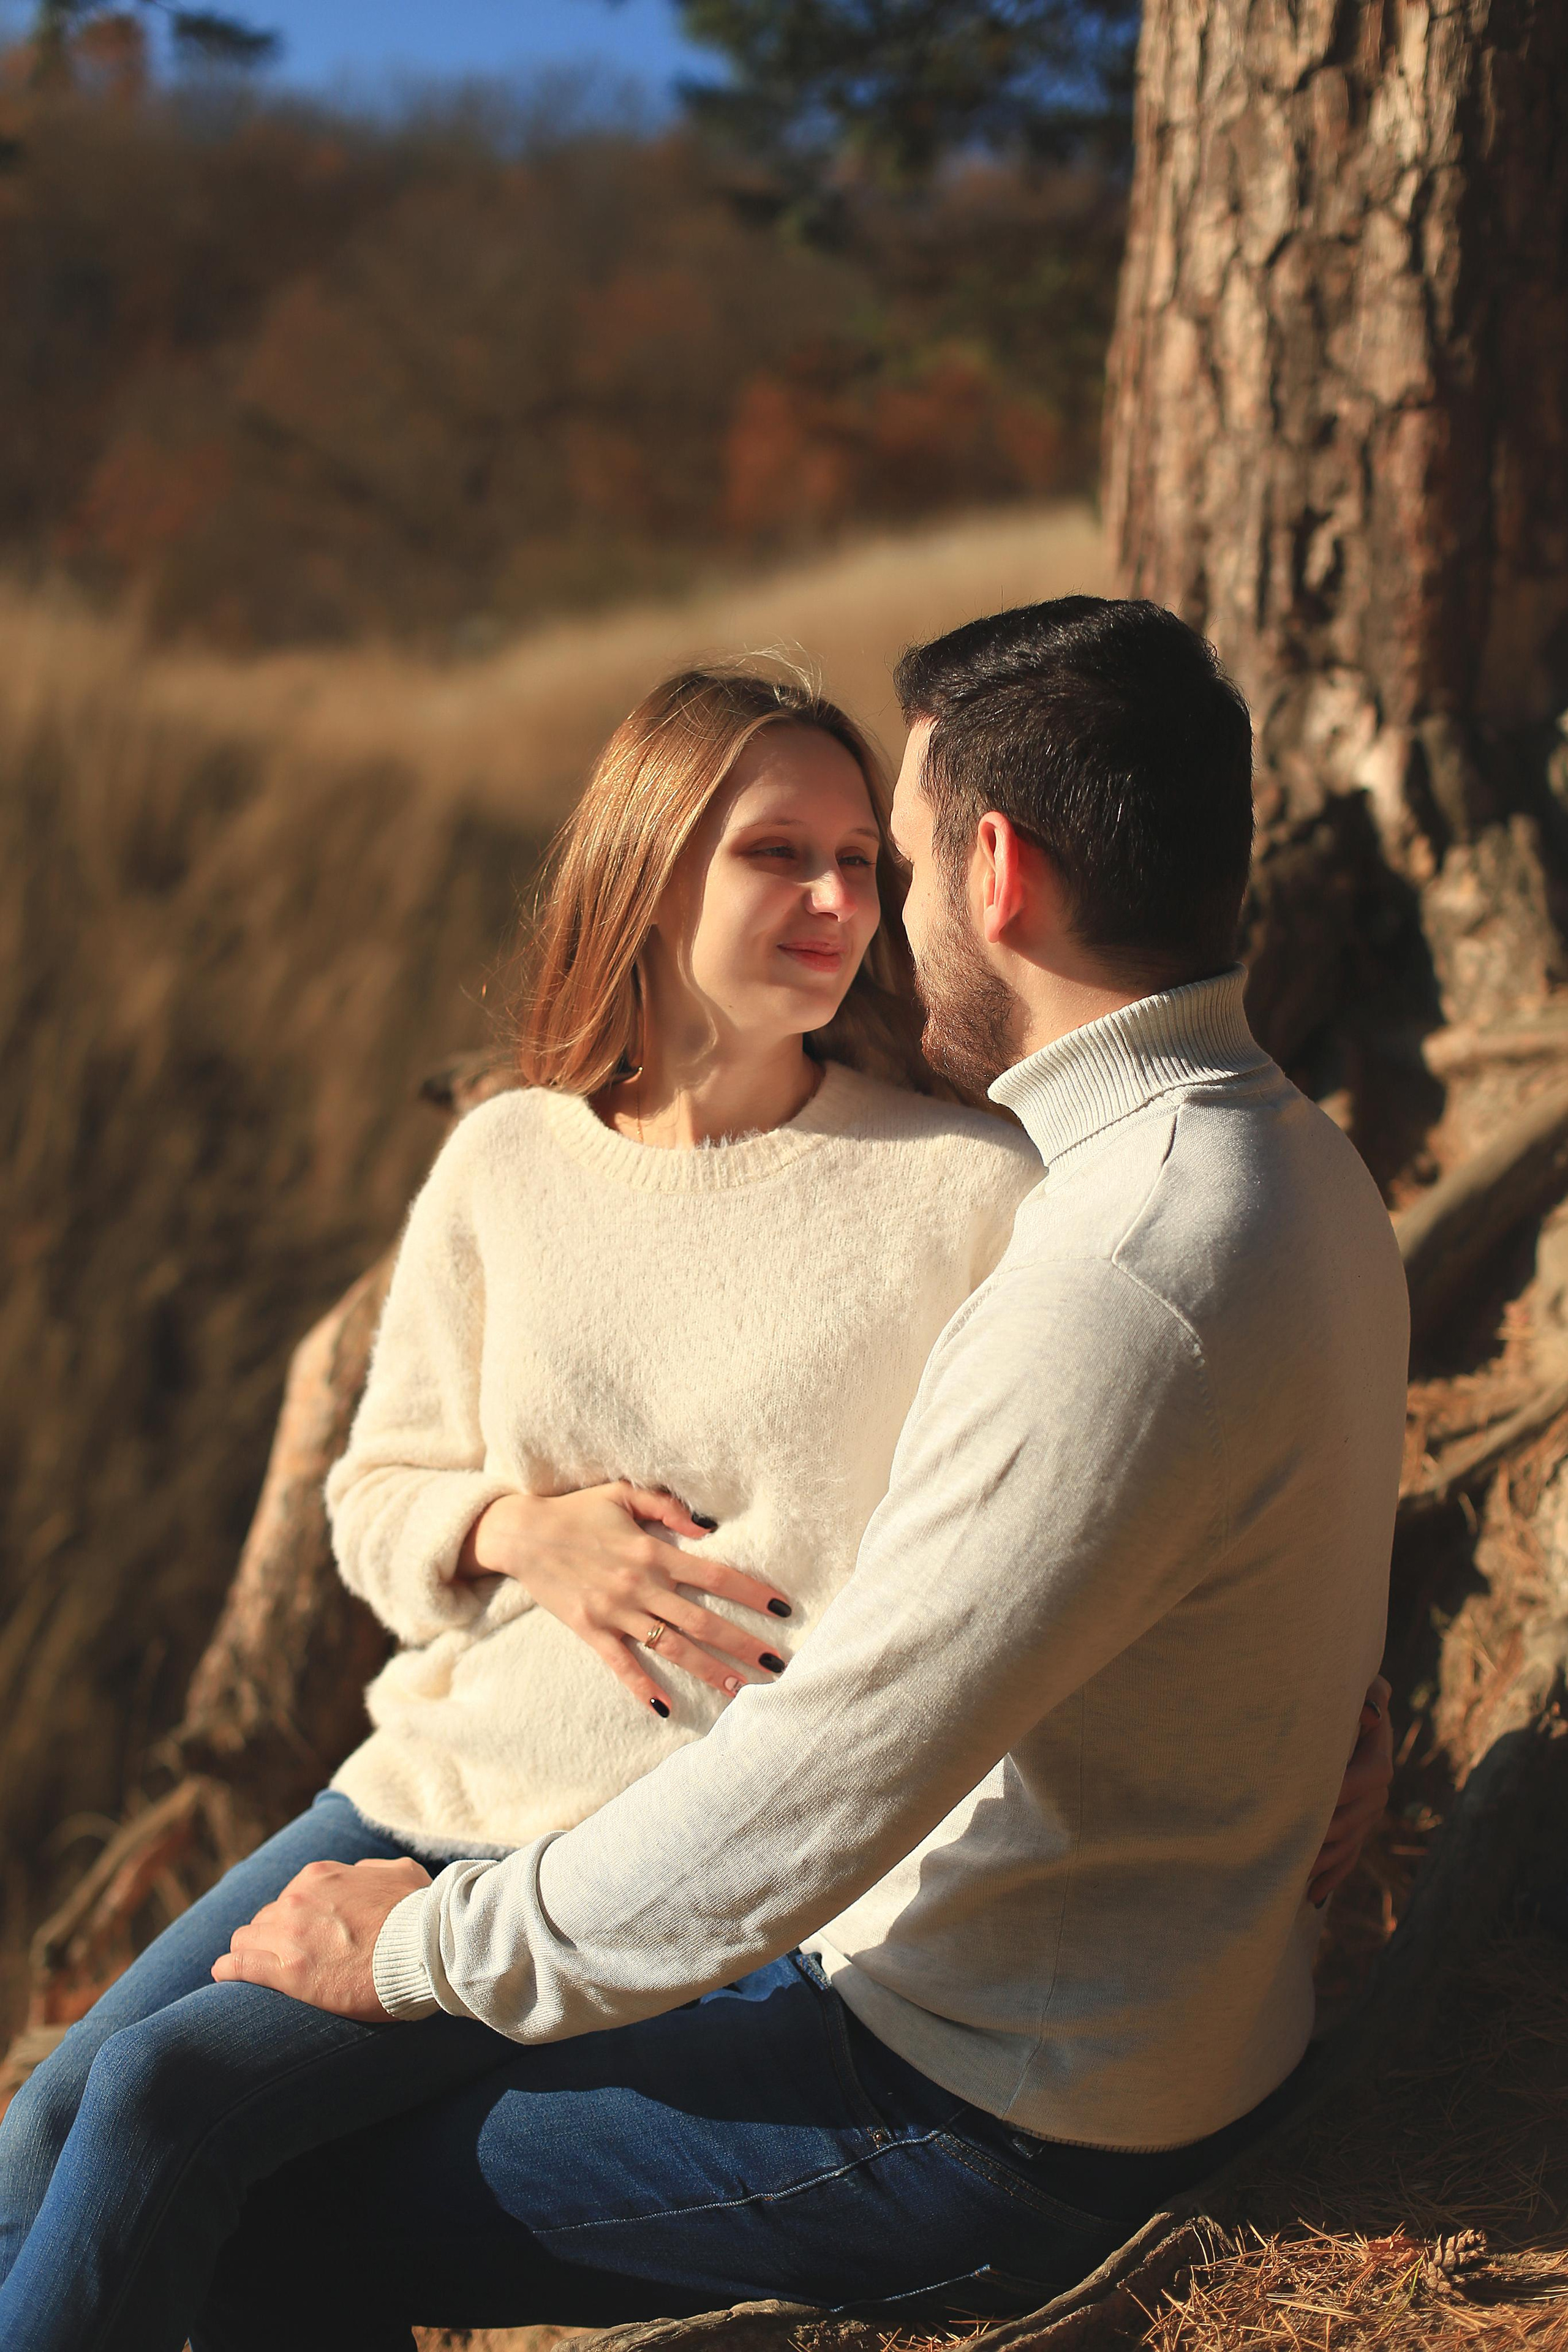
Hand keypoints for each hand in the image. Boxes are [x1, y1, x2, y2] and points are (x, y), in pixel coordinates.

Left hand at [210, 1857, 430, 2017]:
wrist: (426, 1947)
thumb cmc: (419, 1913)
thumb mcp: (400, 1873)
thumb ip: (372, 1871)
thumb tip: (361, 1874)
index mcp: (320, 1876)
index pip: (289, 1895)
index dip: (295, 1917)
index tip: (304, 1933)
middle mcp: (297, 1899)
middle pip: (265, 1918)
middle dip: (272, 1935)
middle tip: (286, 1956)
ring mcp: (289, 1935)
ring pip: (246, 1940)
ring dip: (251, 1952)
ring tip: (254, 1969)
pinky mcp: (287, 1973)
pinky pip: (238, 1966)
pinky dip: (229, 1969)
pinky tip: (225, 1974)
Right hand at [459, 1482, 793, 1714]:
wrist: (522, 1535)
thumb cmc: (577, 1510)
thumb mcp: (623, 1494)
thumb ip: (668, 1508)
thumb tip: (708, 1526)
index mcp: (653, 1551)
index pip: (715, 1575)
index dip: (751, 1592)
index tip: (782, 1608)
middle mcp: (641, 1585)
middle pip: (703, 1621)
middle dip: (743, 1644)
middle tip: (777, 1665)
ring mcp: (616, 1612)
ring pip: (671, 1647)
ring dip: (708, 1670)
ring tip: (740, 1690)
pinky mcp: (592, 1631)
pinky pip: (622, 1665)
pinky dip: (644, 1687)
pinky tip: (667, 1708)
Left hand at [1309, 1675, 1392, 1906]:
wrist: (1344, 1713)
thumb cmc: (1339, 1692)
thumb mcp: (1357, 1686)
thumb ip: (1371, 1692)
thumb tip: (1374, 1705)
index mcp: (1377, 1752)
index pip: (1373, 1775)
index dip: (1346, 1787)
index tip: (1319, 1795)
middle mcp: (1377, 1788)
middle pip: (1359, 1817)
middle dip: (1329, 1832)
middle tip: (1296, 1844)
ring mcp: (1368, 1811)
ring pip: (1352, 1842)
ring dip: (1326, 1860)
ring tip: (1297, 1875)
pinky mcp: (1355, 1827)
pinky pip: (1349, 1856)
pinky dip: (1332, 1875)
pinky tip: (1312, 1894)